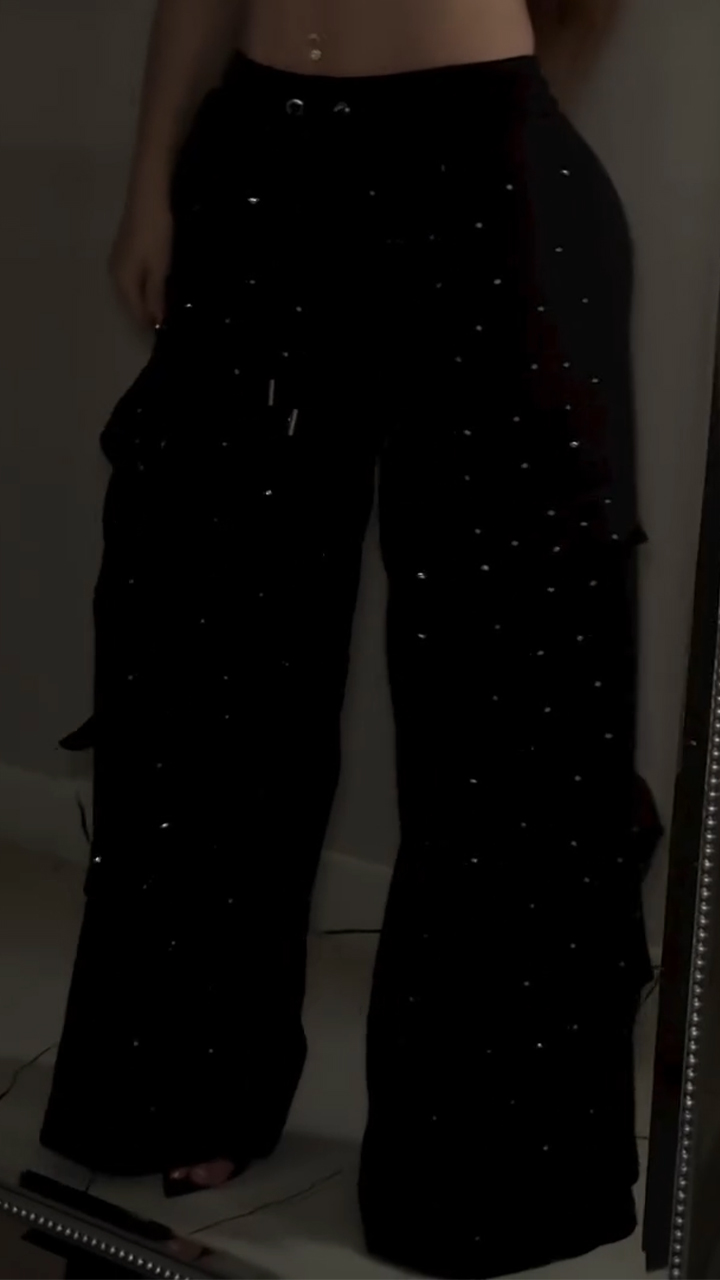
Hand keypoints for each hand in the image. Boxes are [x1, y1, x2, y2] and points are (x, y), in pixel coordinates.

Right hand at [109, 191, 173, 330]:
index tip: (165, 332)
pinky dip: (143, 285)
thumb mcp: (159, 268)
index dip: (149, 324)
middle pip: (130, 302)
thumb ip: (155, 295)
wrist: (147, 197)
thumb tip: (155, 320)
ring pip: (130, 290)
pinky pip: (131, 277)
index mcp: (122, 281)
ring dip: (144, 300)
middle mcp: (114, 274)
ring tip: (163, 306)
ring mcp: (116, 261)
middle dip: (146, 313)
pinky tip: (155, 285)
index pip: (135, 312)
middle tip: (167, 321)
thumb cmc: (155, 234)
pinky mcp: (122, 251)